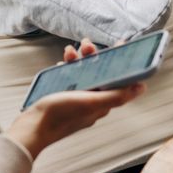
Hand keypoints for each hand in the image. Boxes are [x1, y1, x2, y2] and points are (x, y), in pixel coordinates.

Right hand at [5, 38, 144, 158]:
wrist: (32, 128)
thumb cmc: (60, 116)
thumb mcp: (90, 103)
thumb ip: (116, 95)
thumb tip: (141, 87)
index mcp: (102, 104)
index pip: (118, 79)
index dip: (121, 61)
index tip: (120, 44)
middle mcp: (92, 102)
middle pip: (100, 74)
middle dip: (95, 57)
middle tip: (87, 44)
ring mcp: (76, 100)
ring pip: (84, 74)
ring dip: (79, 60)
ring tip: (70, 51)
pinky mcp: (62, 98)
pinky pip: (69, 79)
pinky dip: (67, 68)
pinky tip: (61, 63)